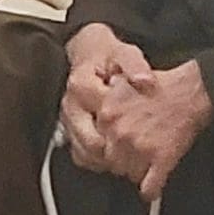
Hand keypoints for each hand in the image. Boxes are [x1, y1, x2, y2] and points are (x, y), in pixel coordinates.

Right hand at [60, 23, 153, 174]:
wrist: (89, 54)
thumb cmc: (109, 56)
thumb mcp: (126, 54)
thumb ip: (135, 66)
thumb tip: (145, 81)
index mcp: (82, 86)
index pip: (103, 118)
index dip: (126, 131)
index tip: (146, 137)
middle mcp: (70, 105)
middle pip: (91, 143)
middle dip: (117, 154)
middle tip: (140, 156)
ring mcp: (67, 120)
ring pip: (83, 153)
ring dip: (107, 160)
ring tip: (130, 159)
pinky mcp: (68, 130)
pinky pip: (80, 155)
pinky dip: (97, 160)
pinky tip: (115, 157)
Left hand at [94, 60, 211, 199]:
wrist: (195, 90)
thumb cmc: (166, 86)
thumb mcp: (126, 80)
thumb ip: (108, 93)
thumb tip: (99, 96)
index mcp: (108, 112)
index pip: (96, 142)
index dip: (109, 145)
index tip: (116, 147)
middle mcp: (120, 132)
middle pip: (111, 162)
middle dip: (123, 160)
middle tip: (135, 155)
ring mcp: (140, 147)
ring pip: (129, 175)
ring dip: (138, 172)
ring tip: (147, 164)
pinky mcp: (162, 158)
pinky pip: (150, 186)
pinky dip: (151, 190)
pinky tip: (153, 189)